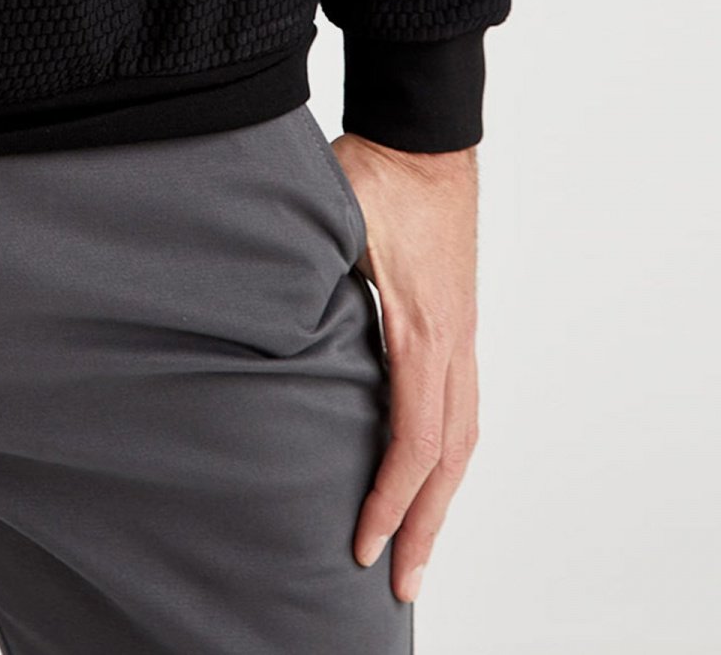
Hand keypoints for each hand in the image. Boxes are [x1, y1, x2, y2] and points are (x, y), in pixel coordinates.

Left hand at [332, 133, 479, 606]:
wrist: (425, 135)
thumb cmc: (375, 172)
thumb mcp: (329, 222)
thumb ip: (302, 275)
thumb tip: (258, 315)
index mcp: (420, 329)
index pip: (413, 438)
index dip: (391, 500)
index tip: (364, 546)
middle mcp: (451, 341)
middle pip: (449, 457)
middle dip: (426, 526)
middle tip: (400, 585)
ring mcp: (461, 334)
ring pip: (463, 436)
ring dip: (441, 499)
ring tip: (418, 548)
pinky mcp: (456, 323)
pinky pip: (461, 406)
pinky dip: (447, 455)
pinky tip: (428, 476)